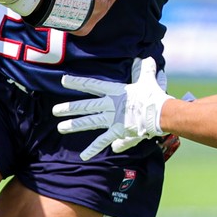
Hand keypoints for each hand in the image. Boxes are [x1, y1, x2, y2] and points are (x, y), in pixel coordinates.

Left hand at [54, 57, 170, 160]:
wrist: (161, 114)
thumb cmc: (154, 96)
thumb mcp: (148, 80)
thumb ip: (143, 71)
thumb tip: (145, 60)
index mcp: (115, 92)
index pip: (91, 85)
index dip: (77, 82)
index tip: (63, 81)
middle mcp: (110, 105)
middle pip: (85, 106)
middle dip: (69, 108)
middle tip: (55, 110)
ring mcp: (112, 120)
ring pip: (89, 122)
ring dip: (74, 126)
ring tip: (60, 128)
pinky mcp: (118, 132)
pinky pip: (103, 142)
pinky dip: (94, 149)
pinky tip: (83, 156)